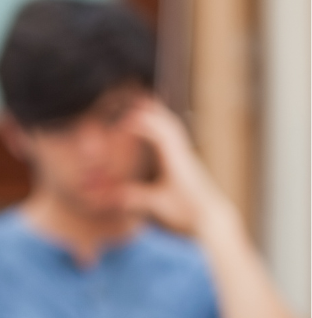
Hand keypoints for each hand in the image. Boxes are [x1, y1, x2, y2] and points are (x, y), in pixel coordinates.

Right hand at [121, 99, 235, 237]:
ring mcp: (185, 158)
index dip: (142, 124)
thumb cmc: (187, 211)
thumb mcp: (157, 205)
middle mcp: (182, 154)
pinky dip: (162, 129)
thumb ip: (133, 197)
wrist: (211, 218)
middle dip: (151, 111)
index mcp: (176, 160)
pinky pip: (173, 140)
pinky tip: (155, 131)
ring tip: (145, 106)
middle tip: (135, 99)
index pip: (159, 134)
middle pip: (168, 124)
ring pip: (173, 130)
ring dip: (159, 116)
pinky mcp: (185, 165)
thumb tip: (107, 196)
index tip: (124, 120)